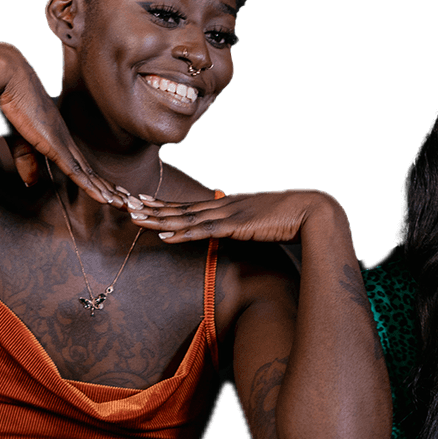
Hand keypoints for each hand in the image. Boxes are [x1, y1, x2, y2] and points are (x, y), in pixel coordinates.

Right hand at [0, 53, 120, 204]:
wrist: (12, 78)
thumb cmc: (12, 102)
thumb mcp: (18, 138)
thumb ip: (26, 160)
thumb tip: (31, 183)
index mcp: (59, 137)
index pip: (81, 164)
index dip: (95, 180)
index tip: (109, 191)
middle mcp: (66, 140)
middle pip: (91, 171)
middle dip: (108, 189)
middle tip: (126, 203)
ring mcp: (63, 143)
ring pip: (89, 175)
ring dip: (106, 192)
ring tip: (123, 206)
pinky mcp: (56, 145)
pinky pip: (77, 172)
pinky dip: (92, 188)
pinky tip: (105, 198)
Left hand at [126, 188, 335, 243]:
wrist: (313, 211)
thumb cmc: (291, 218)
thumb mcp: (260, 219)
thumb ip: (243, 223)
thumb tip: (231, 228)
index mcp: (227, 204)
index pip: (189, 205)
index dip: (164, 205)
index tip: (142, 203)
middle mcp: (223, 205)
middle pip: (180, 208)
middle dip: (151, 208)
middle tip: (124, 204)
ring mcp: (228, 215)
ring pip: (185, 217)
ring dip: (158, 219)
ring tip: (134, 217)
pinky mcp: (236, 227)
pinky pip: (203, 232)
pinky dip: (182, 233)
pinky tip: (165, 235)